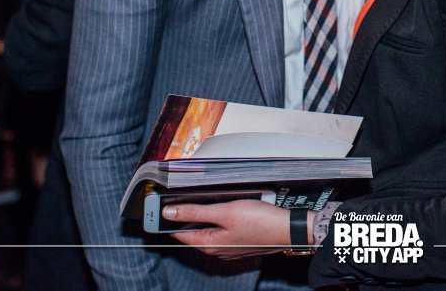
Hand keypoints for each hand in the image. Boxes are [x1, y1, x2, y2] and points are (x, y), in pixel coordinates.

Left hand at [166, 200, 293, 259]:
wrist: (289, 230)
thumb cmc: (260, 221)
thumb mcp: (224, 211)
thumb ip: (196, 211)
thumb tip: (169, 213)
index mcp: (208, 243)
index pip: (178, 232)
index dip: (166, 219)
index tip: (156, 205)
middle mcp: (216, 249)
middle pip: (192, 231)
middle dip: (184, 215)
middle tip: (175, 196)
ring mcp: (228, 246)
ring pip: (207, 229)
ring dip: (201, 215)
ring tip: (198, 198)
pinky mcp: (239, 240)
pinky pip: (220, 230)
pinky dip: (215, 219)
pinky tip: (221, 206)